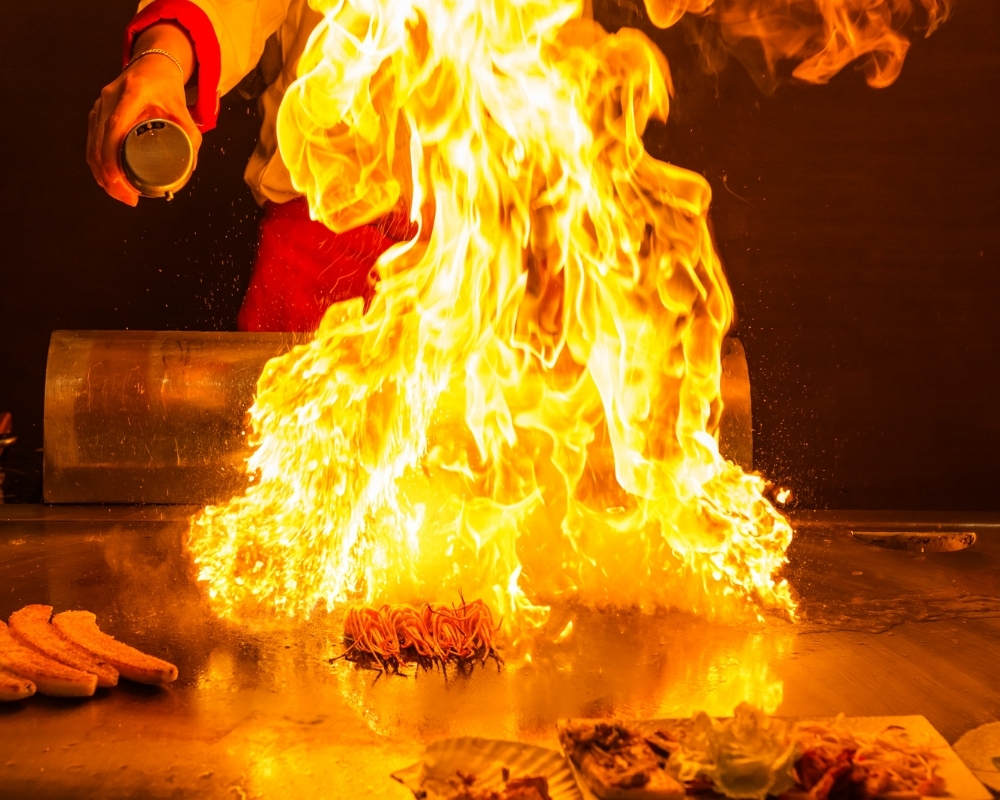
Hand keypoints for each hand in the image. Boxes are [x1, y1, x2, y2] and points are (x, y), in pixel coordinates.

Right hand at [87, 27, 200, 204]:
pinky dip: (98, 163)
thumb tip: (189, 167)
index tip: (119, 181)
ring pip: (93, 144)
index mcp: (132, 94)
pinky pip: (92, 141)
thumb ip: (191, 136)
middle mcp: (110, 97)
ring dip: (102, 173)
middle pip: (100, 142)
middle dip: (109, 175)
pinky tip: (108, 181)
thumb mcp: (183, 109)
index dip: (112, 157)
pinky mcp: (97, 112)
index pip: (115, 127)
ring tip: (121, 195)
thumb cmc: (168, 89)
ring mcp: (100, 104)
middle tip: (127, 199)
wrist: (152, 65)